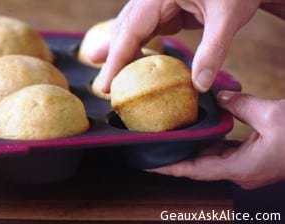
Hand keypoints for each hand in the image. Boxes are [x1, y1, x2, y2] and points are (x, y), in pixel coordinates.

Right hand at [84, 0, 262, 92]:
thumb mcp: (227, 17)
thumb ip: (212, 51)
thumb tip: (200, 85)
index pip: (130, 29)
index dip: (116, 59)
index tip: (105, 84)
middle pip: (125, 28)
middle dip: (113, 57)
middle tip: (103, 85)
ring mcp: (159, 2)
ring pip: (132, 29)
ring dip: (122, 53)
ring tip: (109, 74)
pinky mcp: (167, 9)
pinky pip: (146, 30)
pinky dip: (138, 48)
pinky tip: (133, 60)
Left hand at [148, 91, 284, 188]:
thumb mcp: (271, 115)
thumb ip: (240, 105)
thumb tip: (219, 98)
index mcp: (240, 167)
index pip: (194, 170)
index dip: (169, 168)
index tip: (148, 164)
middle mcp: (238, 170)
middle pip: (198, 165)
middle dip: (175, 157)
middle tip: (154, 146)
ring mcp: (244, 165)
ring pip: (209, 158)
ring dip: (190, 149)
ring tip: (170, 139)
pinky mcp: (249, 157)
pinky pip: (221, 151)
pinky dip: (207, 143)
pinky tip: (198, 132)